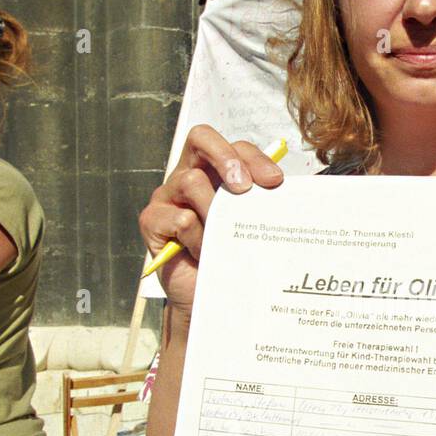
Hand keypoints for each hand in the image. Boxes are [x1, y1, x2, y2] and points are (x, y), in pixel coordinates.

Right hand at [138, 125, 283, 314]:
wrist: (208, 297)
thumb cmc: (231, 256)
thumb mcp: (250, 224)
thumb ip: (260, 202)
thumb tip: (284, 189)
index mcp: (214, 171)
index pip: (233, 146)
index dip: (254, 157)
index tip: (275, 182)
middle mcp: (187, 176)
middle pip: (201, 138)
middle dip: (227, 159)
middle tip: (244, 188)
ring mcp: (167, 197)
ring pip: (191, 182)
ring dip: (214, 212)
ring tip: (223, 238)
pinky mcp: (151, 221)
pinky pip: (180, 219)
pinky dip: (198, 238)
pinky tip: (203, 253)